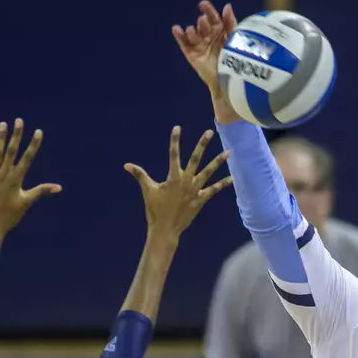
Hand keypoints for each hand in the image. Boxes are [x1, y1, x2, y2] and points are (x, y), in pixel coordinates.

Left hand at [0, 119, 60, 236]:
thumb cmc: (11, 216)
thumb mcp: (27, 202)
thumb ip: (41, 191)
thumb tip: (58, 187)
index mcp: (16, 180)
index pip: (27, 158)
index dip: (33, 144)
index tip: (38, 132)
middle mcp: (4, 175)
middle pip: (12, 151)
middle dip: (17, 135)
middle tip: (19, 120)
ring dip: (0, 138)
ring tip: (3, 124)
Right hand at [124, 127, 232, 242]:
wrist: (165, 229)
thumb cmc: (155, 209)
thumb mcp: (147, 190)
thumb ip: (139, 175)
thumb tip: (126, 165)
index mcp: (173, 177)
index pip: (173, 154)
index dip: (175, 141)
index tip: (177, 128)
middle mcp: (186, 181)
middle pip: (196, 159)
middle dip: (202, 145)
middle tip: (209, 132)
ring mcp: (195, 191)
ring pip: (209, 172)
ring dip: (218, 162)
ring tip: (228, 152)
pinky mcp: (200, 200)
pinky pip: (213, 190)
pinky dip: (222, 184)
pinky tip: (231, 178)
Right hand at [173, 0, 238, 95]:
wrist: (230, 81)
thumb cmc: (236, 60)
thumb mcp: (234, 38)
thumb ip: (230, 23)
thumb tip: (226, 6)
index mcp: (220, 32)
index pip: (213, 18)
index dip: (208, 10)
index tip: (203, 4)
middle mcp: (209, 38)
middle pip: (202, 25)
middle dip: (202, 22)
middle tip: (203, 21)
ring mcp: (200, 46)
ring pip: (193, 34)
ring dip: (192, 31)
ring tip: (192, 30)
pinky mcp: (193, 56)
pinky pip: (184, 44)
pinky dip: (179, 36)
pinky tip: (176, 28)